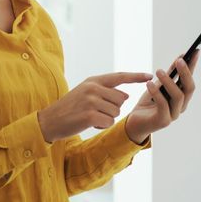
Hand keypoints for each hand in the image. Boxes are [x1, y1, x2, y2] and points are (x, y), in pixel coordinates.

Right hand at [37, 72, 151, 142]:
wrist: (50, 120)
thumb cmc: (70, 107)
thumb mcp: (86, 92)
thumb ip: (105, 91)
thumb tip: (126, 96)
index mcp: (94, 80)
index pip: (120, 76)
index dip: (136, 76)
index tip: (150, 75)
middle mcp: (93, 88)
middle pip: (121, 99)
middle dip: (114, 108)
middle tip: (97, 111)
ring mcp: (91, 101)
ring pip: (116, 112)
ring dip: (107, 118)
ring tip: (91, 116)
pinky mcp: (89, 115)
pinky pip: (108, 122)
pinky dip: (101, 125)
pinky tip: (89, 123)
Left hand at [125, 50, 198, 143]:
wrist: (134, 123)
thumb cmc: (148, 103)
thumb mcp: (158, 85)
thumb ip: (169, 75)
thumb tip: (180, 58)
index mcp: (182, 98)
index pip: (190, 79)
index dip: (193, 66)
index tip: (195, 51)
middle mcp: (181, 106)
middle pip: (189, 89)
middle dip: (185, 73)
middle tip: (179, 60)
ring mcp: (173, 115)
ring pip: (178, 96)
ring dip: (169, 82)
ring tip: (159, 71)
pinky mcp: (163, 121)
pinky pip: (163, 105)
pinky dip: (156, 93)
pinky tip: (149, 84)